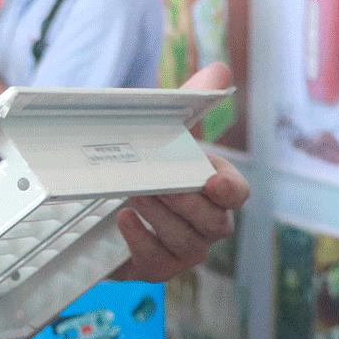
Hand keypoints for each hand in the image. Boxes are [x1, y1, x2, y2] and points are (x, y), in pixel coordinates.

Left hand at [115, 62, 249, 280]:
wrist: (101, 202)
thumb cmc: (147, 164)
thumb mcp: (164, 130)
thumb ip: (191, 100)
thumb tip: (220, 69)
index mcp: (215, 187)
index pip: (237, 194)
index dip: (229, 190)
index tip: (212, 181)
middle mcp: (208, 223)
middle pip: (215, 223)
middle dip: (185, 202)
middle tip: (157, 183)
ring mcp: (186, 250)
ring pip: (189, 243)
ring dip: (161, 216)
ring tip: (135, 194)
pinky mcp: (159, 268)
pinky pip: (158, 261)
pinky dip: (141, 238)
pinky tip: (124, 218)